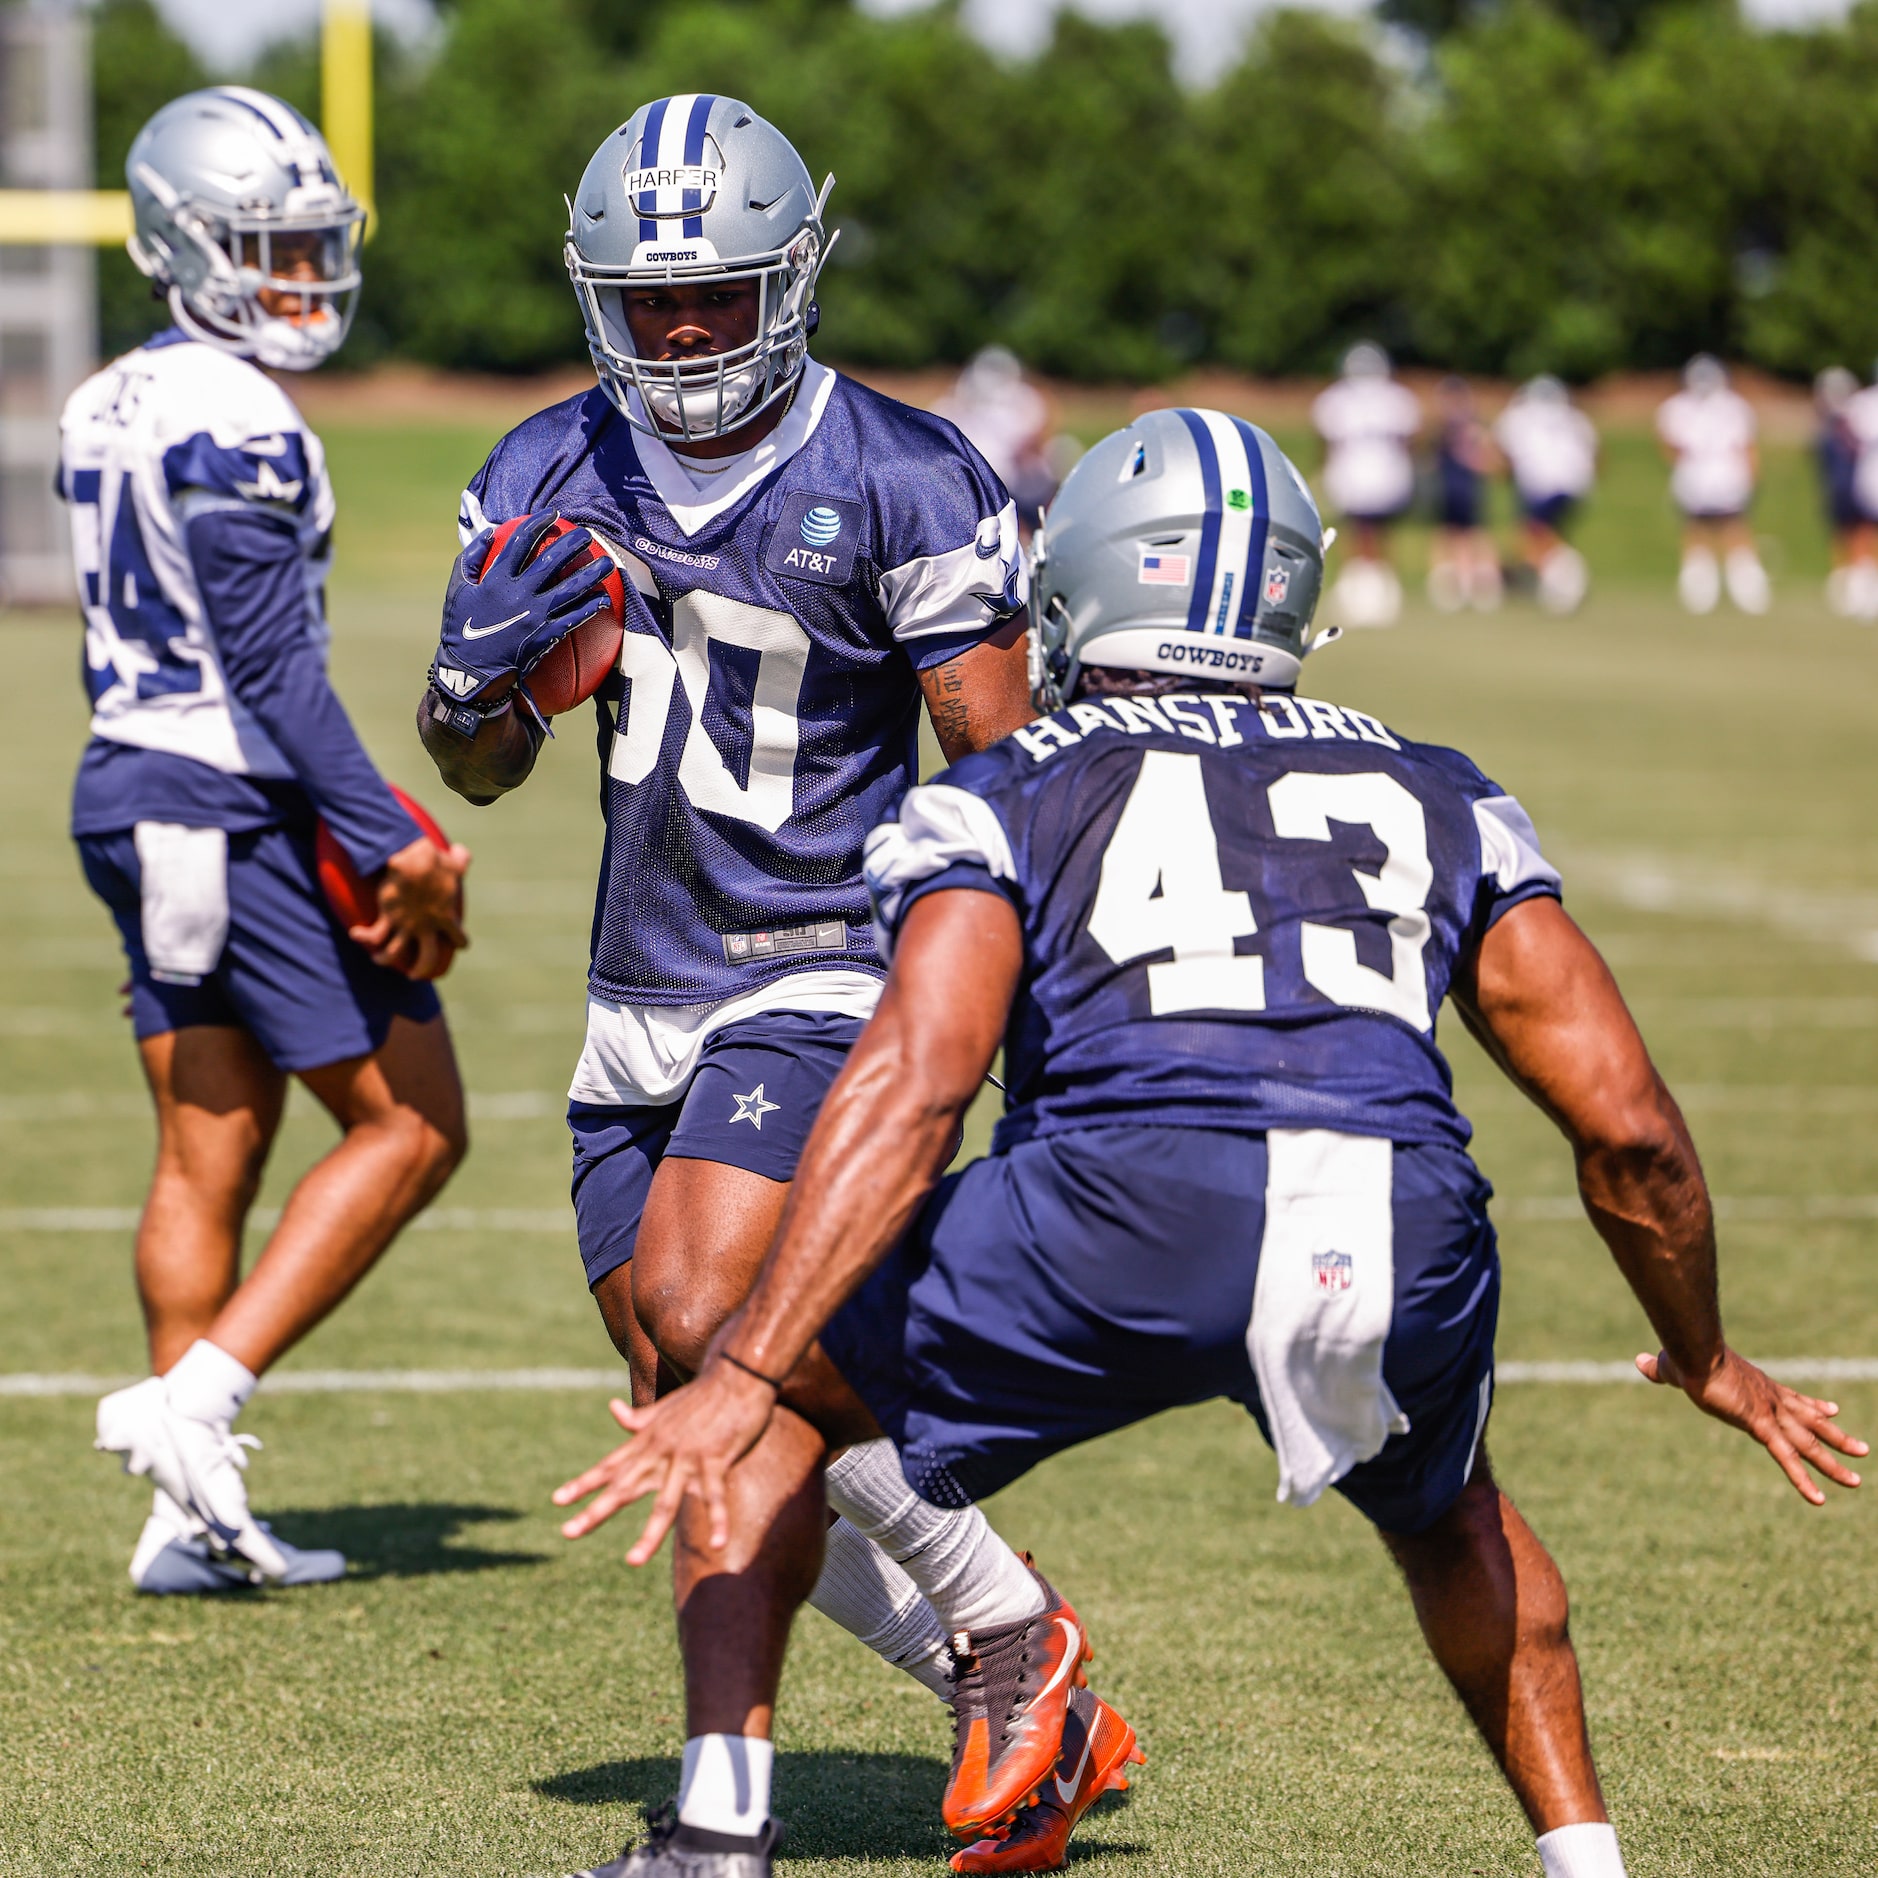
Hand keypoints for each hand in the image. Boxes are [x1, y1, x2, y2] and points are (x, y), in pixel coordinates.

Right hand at [350, 835, 470, 979]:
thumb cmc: (435, 861)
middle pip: (426, 959)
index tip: (459, 944)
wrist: (413, 861)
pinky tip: (356, 934)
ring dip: (385, 959)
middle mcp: (426, 926)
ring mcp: (406, 925)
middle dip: (421, 969)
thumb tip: (462, 851)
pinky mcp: (388, 917)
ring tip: (378, 959)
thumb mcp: (454, 863)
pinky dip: (363, 936)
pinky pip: (373, 935)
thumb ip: (461, 860)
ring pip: (393, 953)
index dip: (460, 942)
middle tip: (415, 974)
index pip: (457, 937)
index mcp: (445, 917)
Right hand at [431, 513, 611, 705]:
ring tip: (607, 563)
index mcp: (495, 578)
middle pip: (551, 560)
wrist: (469, 672)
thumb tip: (490, 533)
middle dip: (572, 544)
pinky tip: (604, 600)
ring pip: (569, 589)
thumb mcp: (457, 590)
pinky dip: (590, 608)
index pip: (520, 542)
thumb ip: (471, 558)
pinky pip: (573, 619)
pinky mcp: (545, 636)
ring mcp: (534, 615)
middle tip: (587, 535)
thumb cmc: (460, 629)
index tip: (553, 514)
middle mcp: (517, 593)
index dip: (538, 524)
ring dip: (591, 574)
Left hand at [553, 1359, 778, 1565]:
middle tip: (567, 1533)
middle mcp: (661, 1451)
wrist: (737, 1374)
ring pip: (664, 1502)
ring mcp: (687, 1457)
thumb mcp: (665, 1409)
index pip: (609, 1466)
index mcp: (648, 1441)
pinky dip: (718, 1519)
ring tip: (632, 1561)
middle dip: (595, 1511)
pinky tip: (717, 1544)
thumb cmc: (703, 1394)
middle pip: (625, 1487)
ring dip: (649, 1535)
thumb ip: (639, 1418)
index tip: (557, 1501)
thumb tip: (612, 1408)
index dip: (583, 1484)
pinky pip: (715, 1495)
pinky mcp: (715, 1459)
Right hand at [1638, 1345, 1867, 1504]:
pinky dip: (1803, 1479)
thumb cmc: (1687, 1354)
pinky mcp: (1761, 1425)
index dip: (1814, 1406)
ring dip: (1833, 1463)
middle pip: (1810, 1422)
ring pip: (1808, 1444)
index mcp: (1757, 1386)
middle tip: (1861, 1451)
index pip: (1793, 1398)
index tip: (1833, 1409)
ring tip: (1857, 1481)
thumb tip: (1640, 1362)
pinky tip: (1819, 1499)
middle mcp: (1771, 1399)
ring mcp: (1769, 1412)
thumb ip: (1661, 1370)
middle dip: (1836, 1437)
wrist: (1696, 1351)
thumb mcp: (1674, 1366)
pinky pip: (1787, 1458)